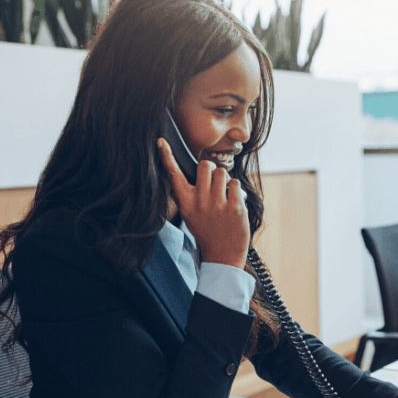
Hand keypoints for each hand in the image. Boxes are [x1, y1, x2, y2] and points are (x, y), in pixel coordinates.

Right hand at [158, 138, 249, 268]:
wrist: (223, 256)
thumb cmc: (207, 232)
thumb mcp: (190, 215)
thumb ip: (189, 196)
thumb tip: (190, 173)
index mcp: (186, 203)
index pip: (174, 176)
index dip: (167, 157)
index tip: (161, 142)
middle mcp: (199, 202)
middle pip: (205, 165)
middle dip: (211, 169)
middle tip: (214, 183)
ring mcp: (217, 204)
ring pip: (222, 172)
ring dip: (225, 180)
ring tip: (224, 196)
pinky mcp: (235, 208)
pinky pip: (235, 184)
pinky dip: (236, 191)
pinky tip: (234, 204)